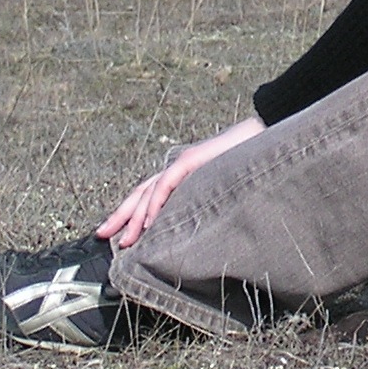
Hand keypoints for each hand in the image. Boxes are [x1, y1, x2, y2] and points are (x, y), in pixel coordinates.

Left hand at [96, 115, 266, 247]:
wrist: (266, 130)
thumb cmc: (250, 159)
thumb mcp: (223, 185)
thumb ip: (206, 200)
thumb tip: (197, 227)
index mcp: (183, 175)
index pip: (149, 194)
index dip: (131, 213)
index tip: (117, 234)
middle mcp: (178, 168)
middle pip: (141, 193)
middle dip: (120, 216)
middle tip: (101, 235)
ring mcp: (184, 162)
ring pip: (149, 191)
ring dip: (135, 216)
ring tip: (126, 239)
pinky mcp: (193, 159)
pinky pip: (168, 182)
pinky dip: (157, 201)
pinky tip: (150, 220)